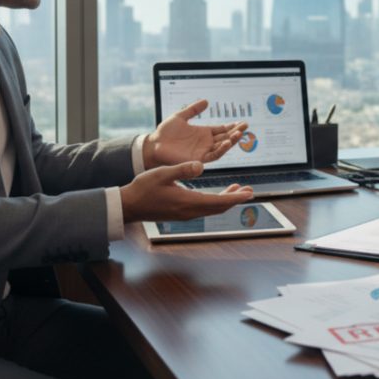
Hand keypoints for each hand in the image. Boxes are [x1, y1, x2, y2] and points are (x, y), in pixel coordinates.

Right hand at [120, 161, 253, 222]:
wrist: (130, 205)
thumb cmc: (144, 188)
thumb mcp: (162, 173)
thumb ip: (182, 169)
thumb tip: (201, 165)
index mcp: (187, 202)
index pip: (218, 202)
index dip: (235, 198)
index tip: (249, 194)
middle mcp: (190, 211)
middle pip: (219, 207)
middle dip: (235, 199)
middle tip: (249, 190)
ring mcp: (186, 214)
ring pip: (212, 208)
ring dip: (226, 200)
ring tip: (237, 189)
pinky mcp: (182, 212)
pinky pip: (204, 208)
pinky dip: (215, 201)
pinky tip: (216, 194)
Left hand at [144, 99, 247, 168]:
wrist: (154, 145)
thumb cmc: (165, 132)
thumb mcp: (180, 116)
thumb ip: (193, 109)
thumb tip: (206, 101)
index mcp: (203, 133)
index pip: (222, 130)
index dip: (232, 126)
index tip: (241, 122)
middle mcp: (206, 142)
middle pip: (225, 137)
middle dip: (236, 133)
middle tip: (245, 126)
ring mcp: (203, 151)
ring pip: (222, 147)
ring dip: (232, 141)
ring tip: (239, 134)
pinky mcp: (198, 158)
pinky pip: (213, 155)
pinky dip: (221, 149)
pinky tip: (227, 143)